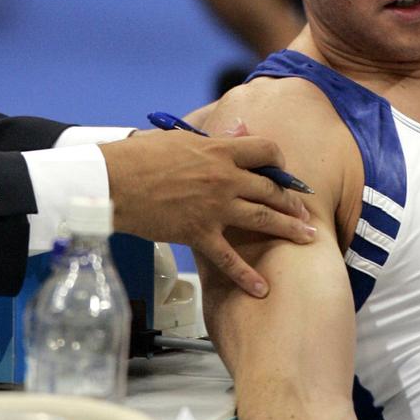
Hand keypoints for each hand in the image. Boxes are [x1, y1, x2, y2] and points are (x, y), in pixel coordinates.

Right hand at [99, 124, 315, 297]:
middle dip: (292, 202)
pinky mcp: (199, 233)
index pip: (266, 150)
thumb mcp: (180, 139)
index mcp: (220, 151)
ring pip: (262, 219)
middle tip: (304, 213)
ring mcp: (215, 207)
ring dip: (288, 229)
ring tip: (307, 238)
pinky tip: (262, 288)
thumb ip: (213, 139)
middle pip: (271, 189)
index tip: (283, 173)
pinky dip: (246, 275)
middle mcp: (225, 178)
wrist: (112, 182)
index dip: (279, 162)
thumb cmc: (139, 157)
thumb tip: (237, 131)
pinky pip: (229, 258)